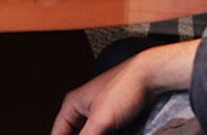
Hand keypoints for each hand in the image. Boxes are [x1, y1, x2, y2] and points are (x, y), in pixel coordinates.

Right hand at [51, 41, 198, 134]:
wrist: (149, 77)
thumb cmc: (124, 87)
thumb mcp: (101, 120)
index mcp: (72, 104)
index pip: (57, 132)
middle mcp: (82, 107)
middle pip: (73, 133)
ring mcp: (98, 112)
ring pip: (89, 133)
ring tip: (106, 134)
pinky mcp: (112, 117)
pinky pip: (102, 132)